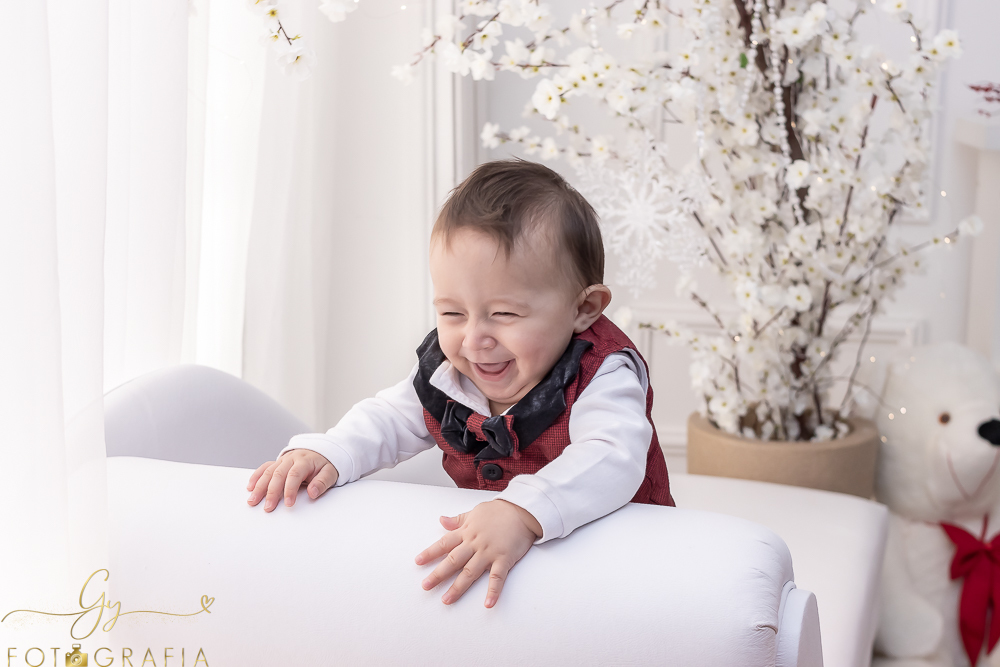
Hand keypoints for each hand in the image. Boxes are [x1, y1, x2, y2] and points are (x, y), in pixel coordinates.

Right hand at [246, 449, 338, 511]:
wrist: (322, 451)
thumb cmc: (325, 465)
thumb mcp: (330, 473)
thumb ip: (322, 482)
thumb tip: (312, 493)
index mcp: (304, 461)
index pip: (294, 475)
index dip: (290, 490)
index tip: (288, 504)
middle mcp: (291, 459)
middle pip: (278, 474)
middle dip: (271, 492)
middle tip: (268, 507)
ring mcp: (283, 460)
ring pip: (268, 472)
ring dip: (259, 486)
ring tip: (252, 501)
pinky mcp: (278, 462)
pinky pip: (264, 467)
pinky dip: (256, 477)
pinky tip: (250, 487)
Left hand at [414, 499, 541, 607]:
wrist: (523, 510)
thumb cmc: (499, 511)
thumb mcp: (474, 512)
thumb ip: (457, 519)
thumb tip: (441, 520)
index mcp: (467, 532)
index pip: (444, 543)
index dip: (430, 553)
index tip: (418, 562)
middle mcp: (475, 543)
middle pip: (453, 560)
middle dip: (438, 574)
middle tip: (426, 586)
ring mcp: (489, 552)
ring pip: (470, 572)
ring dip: (458, 587)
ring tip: (446, 600)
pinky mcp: (504, 559)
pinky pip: (497, 577)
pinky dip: (493, 591)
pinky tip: (488, 603)